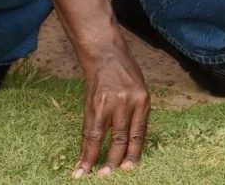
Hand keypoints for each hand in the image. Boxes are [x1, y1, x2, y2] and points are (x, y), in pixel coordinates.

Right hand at [73, 33, 149, 177]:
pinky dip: (85, 146)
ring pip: (101, 137)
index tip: (129, 170)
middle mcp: (126, 102)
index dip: (133, 154)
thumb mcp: (139, 90)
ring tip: (88, 174)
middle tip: (108, 176)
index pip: (138, 134)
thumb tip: (130, 144)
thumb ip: (136, 114)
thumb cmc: (125, 73)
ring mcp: (108, 103)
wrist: (106, 53)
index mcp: (142, 100)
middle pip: (120, 138)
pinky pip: (88, 129)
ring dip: (93, 158)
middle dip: (114, 161)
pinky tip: (81, 158)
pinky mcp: (92, 103)